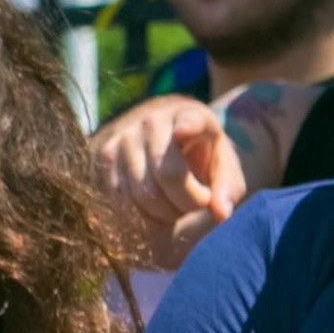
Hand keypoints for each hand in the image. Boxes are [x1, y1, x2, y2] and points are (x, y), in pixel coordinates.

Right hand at [90, 95, 246, 271]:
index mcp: (191, 115)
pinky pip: (122, 199)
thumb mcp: (223, 171)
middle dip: (185, 204)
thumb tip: (220, 213)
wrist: (165, 142)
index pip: (190, 121)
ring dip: (163, 215)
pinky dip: (141, 217)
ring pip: (142, 193)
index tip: (183, 131)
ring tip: (175, 209)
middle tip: (195, 206)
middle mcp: (154, 120)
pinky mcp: (106, 155)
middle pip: (167, 174)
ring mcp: (126, 136)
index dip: (187, 127)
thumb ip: (227, 191)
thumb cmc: (201, 160)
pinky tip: (154, 212)